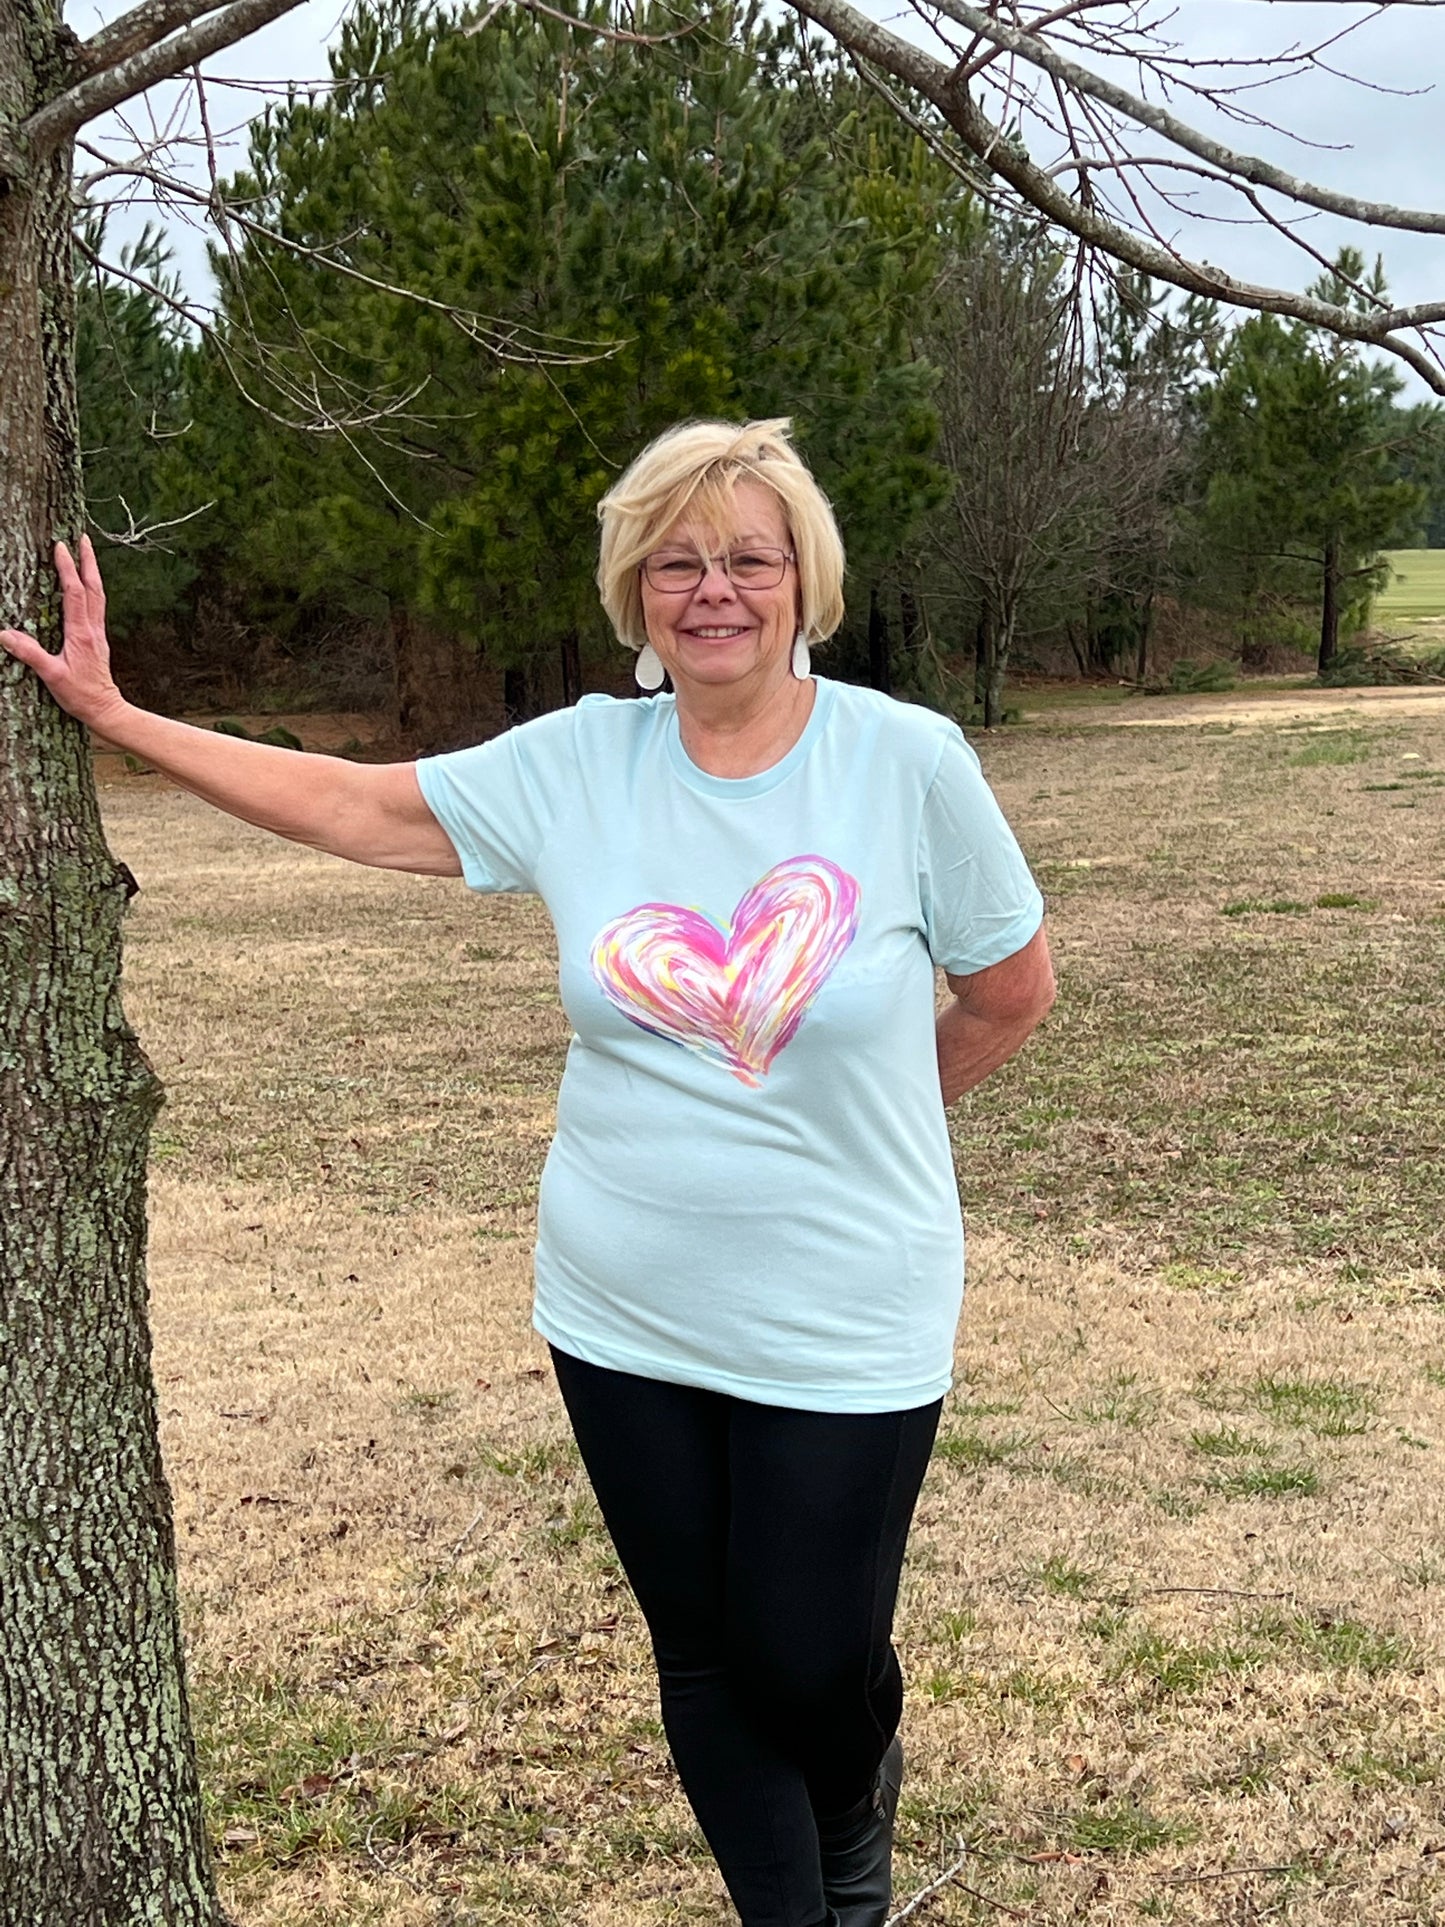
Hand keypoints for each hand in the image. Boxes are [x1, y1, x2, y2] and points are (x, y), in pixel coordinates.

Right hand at [0, 534, 125, 729]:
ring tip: (86, 553)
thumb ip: (30, 655)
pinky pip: (97, 606)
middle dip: (87, 561)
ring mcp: (97, 633)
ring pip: (98, 595)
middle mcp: (92, 629)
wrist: (105, 709)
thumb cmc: (80, 696)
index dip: (67, 569)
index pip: (75, 593)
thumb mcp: (52, 677)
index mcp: (81, 633)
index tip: (60, 547)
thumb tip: (5, 634)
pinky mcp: (98, 639)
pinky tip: (87, 586)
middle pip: (93, 587)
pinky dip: (92, 589)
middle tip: (81, 538)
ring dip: (92, 572)